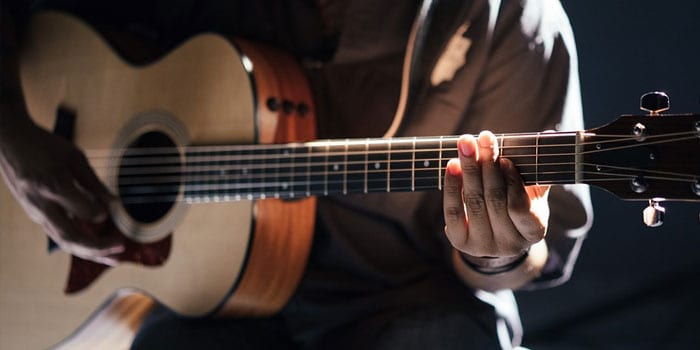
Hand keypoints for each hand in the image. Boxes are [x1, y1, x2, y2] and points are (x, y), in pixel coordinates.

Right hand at [0, 119, 123, 264]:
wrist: (9, 142)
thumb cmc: (44, 145)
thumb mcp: (74, 157)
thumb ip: (94, 183)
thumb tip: (115, 204)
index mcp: (53, 186)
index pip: (84, 212)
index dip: (101, 213)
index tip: (114, 209)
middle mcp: (42, 204)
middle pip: (71, 237)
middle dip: (98, 248)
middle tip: (122, 248)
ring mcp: (35, 212)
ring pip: (64, 241)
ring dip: (91, 252)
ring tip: (114, 259)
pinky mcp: (35, 215)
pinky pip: (59, 234)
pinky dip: (80, 244)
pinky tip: (97, 248)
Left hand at [443, 131, 549, 263]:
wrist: (495, 235)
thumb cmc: (518, 205)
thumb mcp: (533, 192)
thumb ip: (538, 168)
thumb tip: (549, 134)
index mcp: (533, 231)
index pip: (520, 207)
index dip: (512, 183)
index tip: (505, 159)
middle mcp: (509, 244)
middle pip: (494, 200)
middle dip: (488, 166)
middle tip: (484, 138)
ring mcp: (483, 245)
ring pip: (473, 203)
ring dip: (469, 170)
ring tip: (466, 144)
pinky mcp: (460, 242)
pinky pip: (453, 211)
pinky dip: (452, 186)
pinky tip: (453, 165)